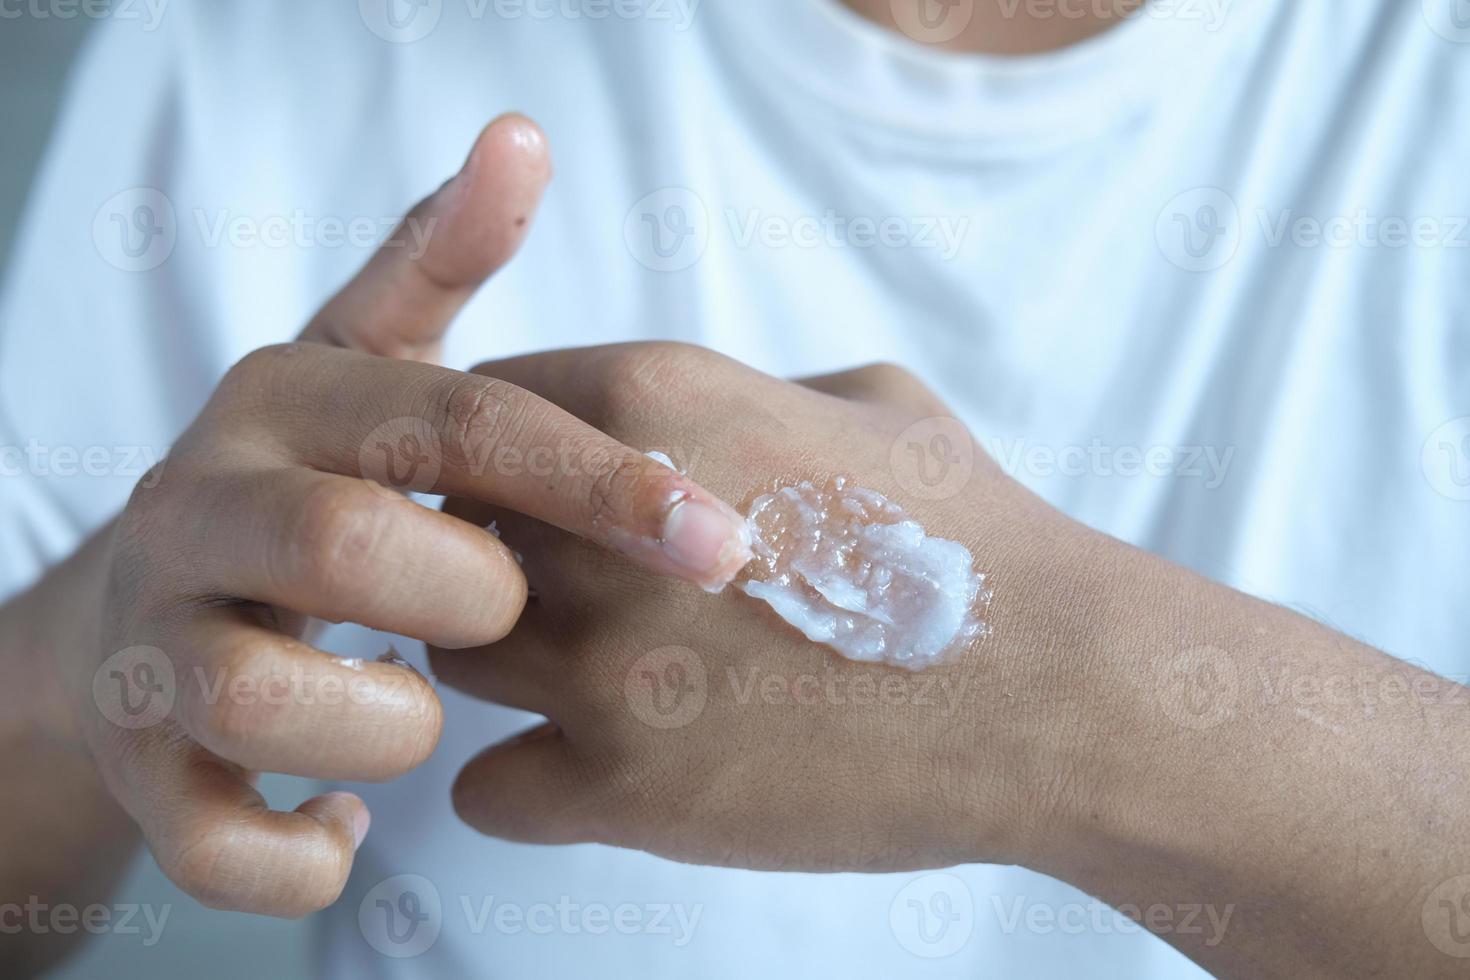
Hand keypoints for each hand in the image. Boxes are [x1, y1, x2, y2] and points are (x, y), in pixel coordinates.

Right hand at [63, 121, 750, 916]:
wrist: (140, 623)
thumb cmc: (306, 487)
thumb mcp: (364, 363)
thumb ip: (439, 255)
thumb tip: (522, 137)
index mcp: (285, 401)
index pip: (458, 420)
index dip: (598, 483)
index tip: (721, 545)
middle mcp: (200, 507)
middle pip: (348, 545)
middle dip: (470, 596)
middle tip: (506, 615)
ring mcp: (157, 644)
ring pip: (267, 693)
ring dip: (388, 720)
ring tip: (419, 709)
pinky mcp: (142, 773)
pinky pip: (222, 841)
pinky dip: (304, 851)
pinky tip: (345, 817)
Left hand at [434, 342, 1105, 872]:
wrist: (1057, 684)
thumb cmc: (976, 534)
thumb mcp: (870, 401)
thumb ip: (752, 389)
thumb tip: (697, 426)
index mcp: (649, 400)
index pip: (479, 412)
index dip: (508, 463)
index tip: (547, 502)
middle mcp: (595, 525)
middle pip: (446, 530)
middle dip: (496, 559)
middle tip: (568, 594)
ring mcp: (602, 664)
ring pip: (453, 655)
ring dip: (509, 668)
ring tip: (599, 682)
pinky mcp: (626, 789)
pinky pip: (487, 791)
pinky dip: (529, 786)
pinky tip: (600, 772)